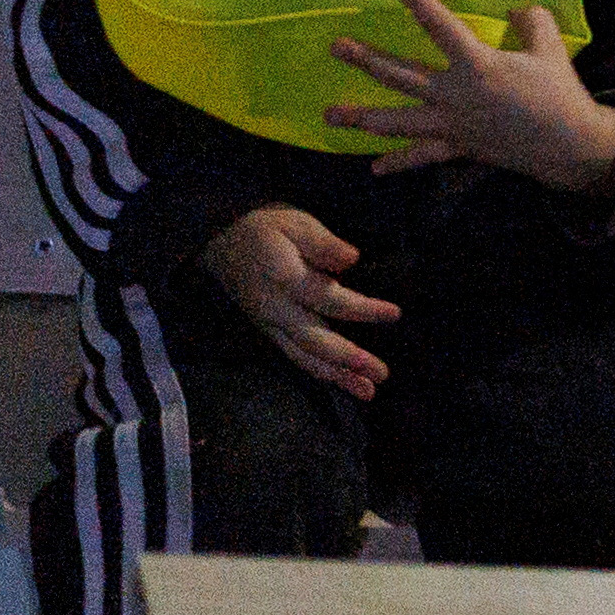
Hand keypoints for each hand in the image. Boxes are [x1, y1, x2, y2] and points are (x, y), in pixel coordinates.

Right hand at [201, 203, 396, 397]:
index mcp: (285, 280)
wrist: (219, 238)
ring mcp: (268, 323)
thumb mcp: (294, 222)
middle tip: (382, 376)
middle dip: (349, 361)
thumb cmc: (264, 226)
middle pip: (315, 340)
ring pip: (302, 356)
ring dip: (336, 376)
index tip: (395, 314)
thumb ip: (323, 242)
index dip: (362, 309)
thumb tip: (352, 259)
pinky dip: (317, 371)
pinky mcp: (266, 330)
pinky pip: (292, 356)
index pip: (329, 299)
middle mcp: (275, 309)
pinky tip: (339, 381)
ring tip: (367, 392)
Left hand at [332, 0, 614, 194]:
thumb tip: (517, 10)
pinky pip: (422, 155)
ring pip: (397, 120)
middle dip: (365, 60)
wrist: (568, 144)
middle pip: (399, 75)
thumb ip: (532, 22)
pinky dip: (399, 162)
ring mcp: (450, 124)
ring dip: (362, 117)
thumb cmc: (558, 93)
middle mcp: (453, 94)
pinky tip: (375, 168)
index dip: (418, 1)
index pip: (440, 26)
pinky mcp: (457, 147)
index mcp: (476, 64)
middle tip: (336, 48)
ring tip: (331, 115)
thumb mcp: (550, 48)